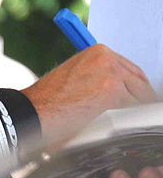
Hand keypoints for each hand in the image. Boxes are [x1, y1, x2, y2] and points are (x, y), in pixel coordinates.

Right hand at [22, 44, 157, 147]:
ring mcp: (109, 71)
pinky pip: (135, 109)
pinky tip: (118, 126)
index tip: (139, 101)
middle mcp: (105, 56)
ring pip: (141, 96)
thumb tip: (126, 91)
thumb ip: (100, 77)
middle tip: (137, 116)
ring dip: (135, 111)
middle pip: (140, 81)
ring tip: (122, 123)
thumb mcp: (77, 78)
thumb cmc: (51, 101)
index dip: (136, 88)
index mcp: (97, 50)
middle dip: (140, 100)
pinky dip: (131, 120)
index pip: (131, 70)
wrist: (35, 110)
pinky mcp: (111, 89)